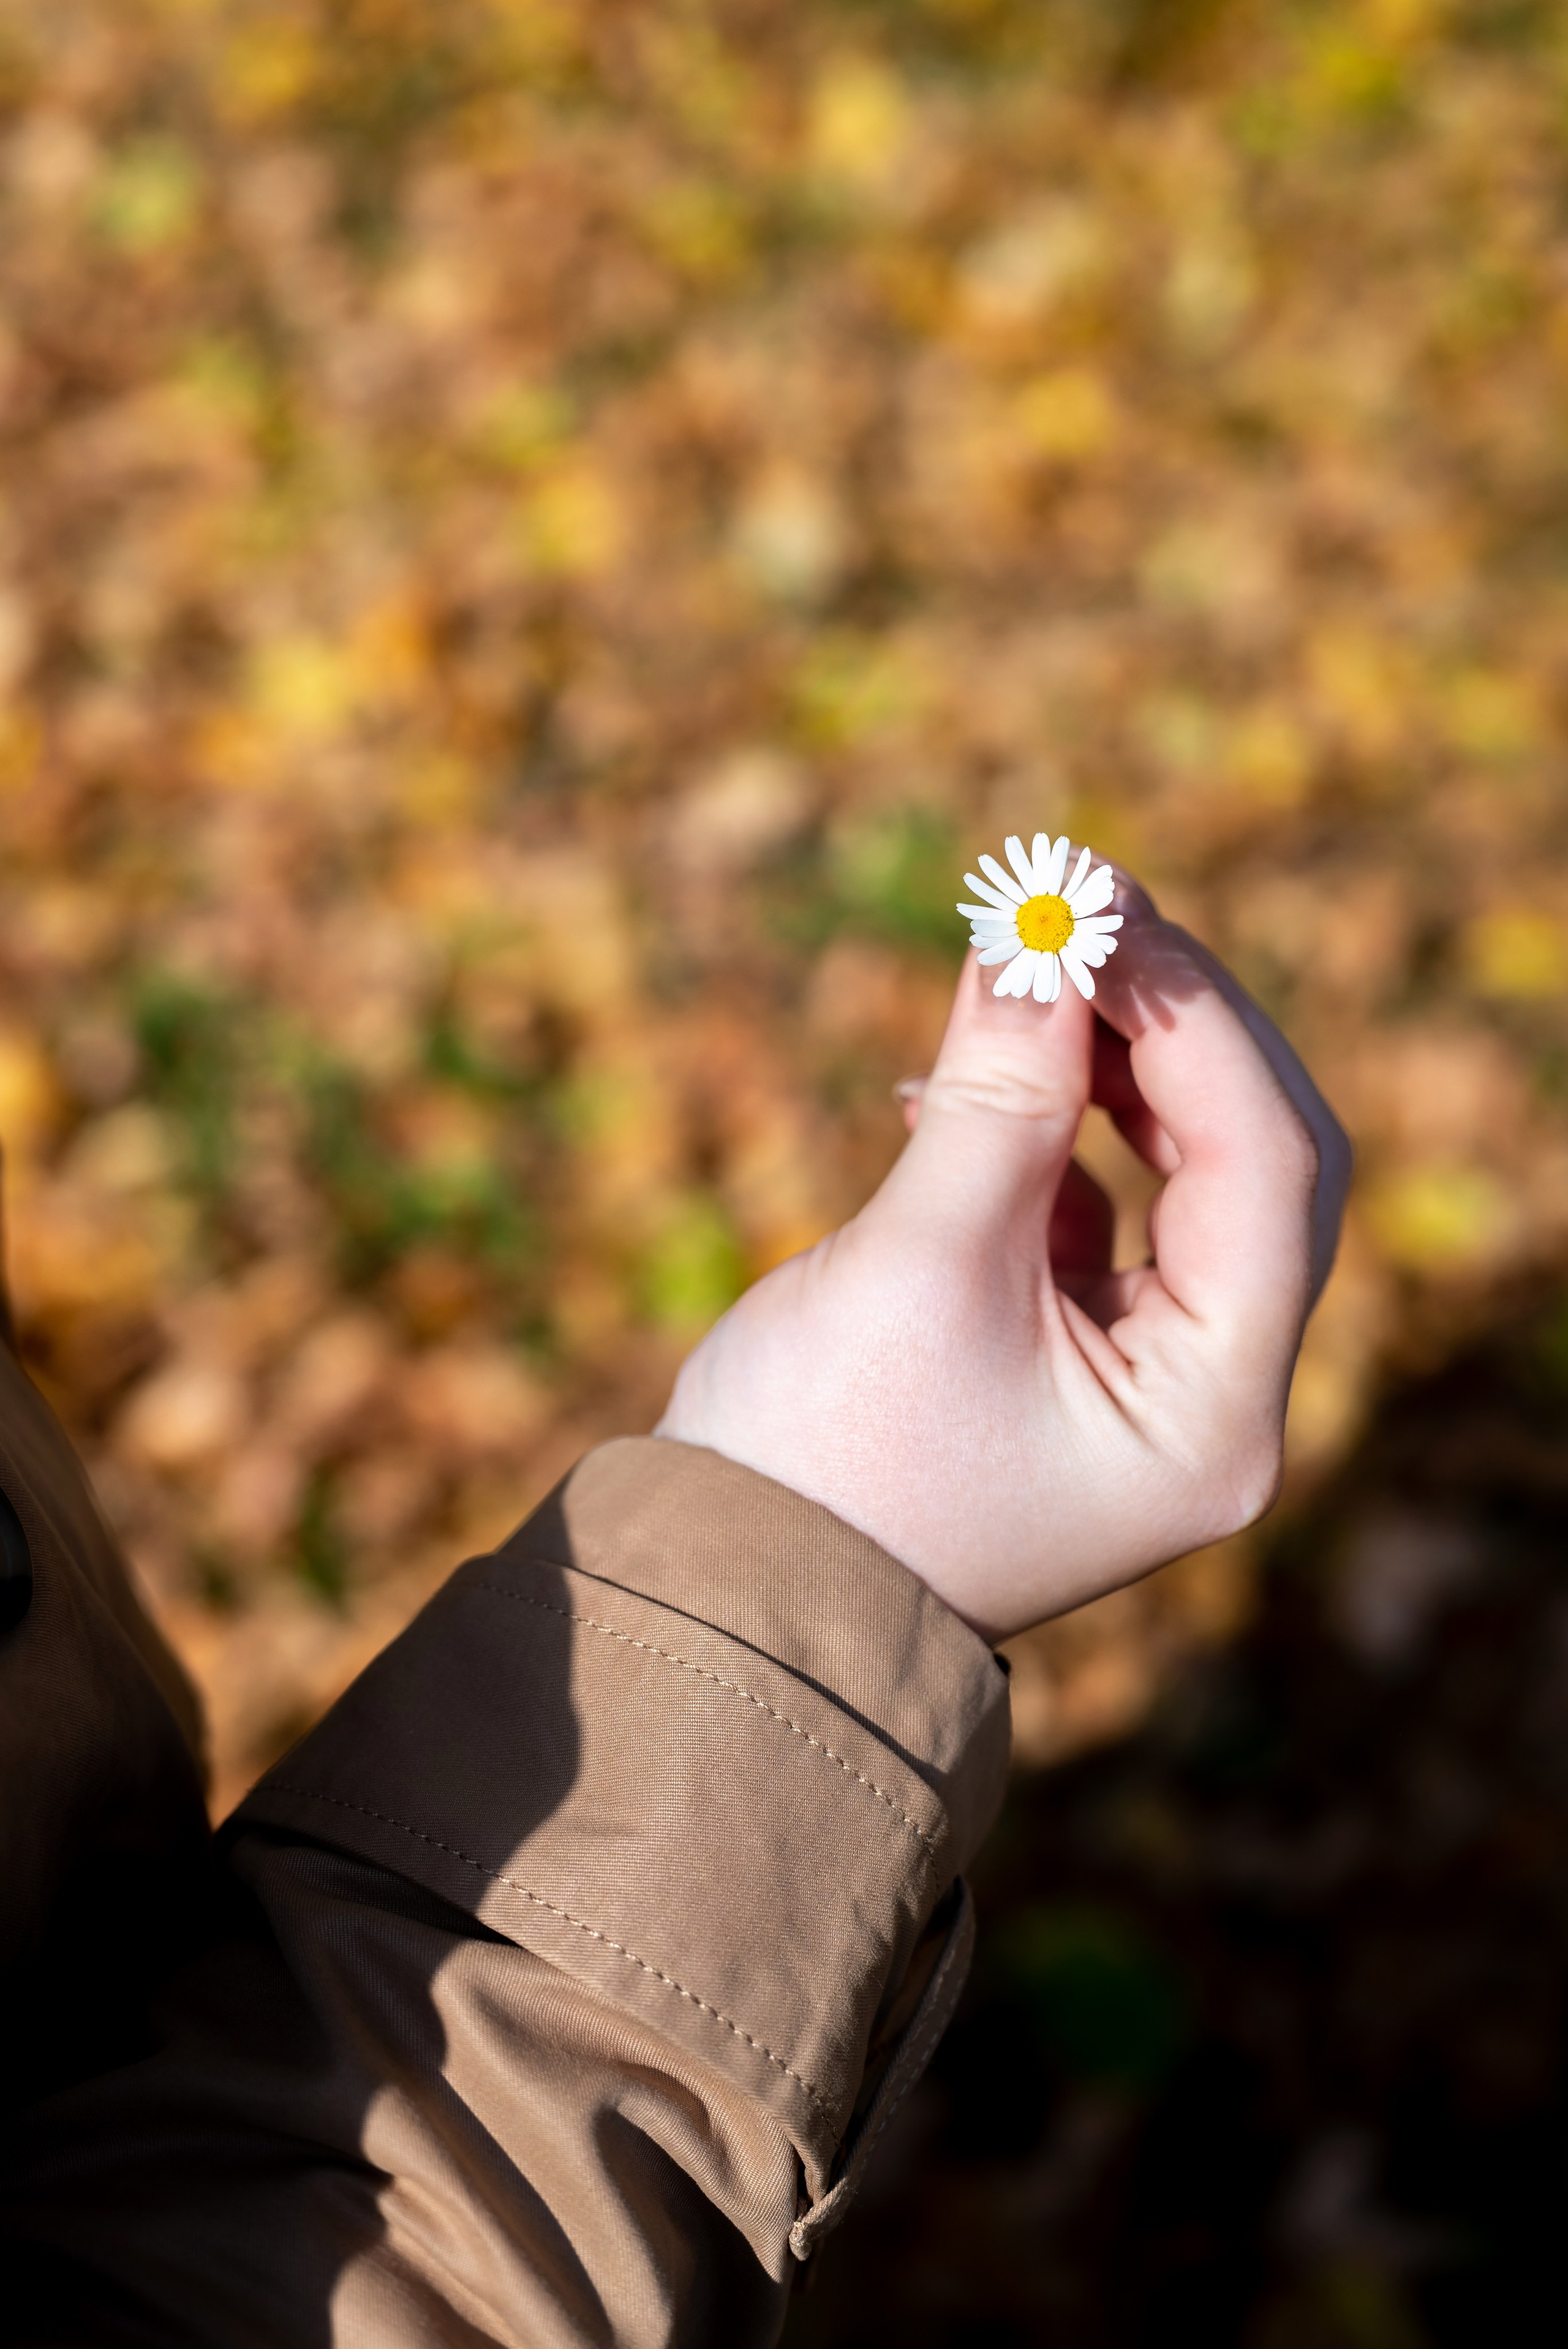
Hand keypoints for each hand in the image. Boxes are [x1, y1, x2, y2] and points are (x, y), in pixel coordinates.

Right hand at [657, 875, 1350, 1643]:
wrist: (722, 1593)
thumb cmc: (818, 1462)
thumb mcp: (918, 1262)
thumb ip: (996, 1090)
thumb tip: (1042, 924)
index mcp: (1212, 1415)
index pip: (1266, 1170)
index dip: (1193, 1019)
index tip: (1104, 906)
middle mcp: (1208, 1403)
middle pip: (1252, 1166)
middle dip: (1172, 1029)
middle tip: (1087, 907)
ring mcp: (1143, 1382)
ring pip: (1181, 1177)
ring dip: (1112, 1065)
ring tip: (1031, 966)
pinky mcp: (1067, 1359)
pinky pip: (1097, 1212)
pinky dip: (1049, 1130)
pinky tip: (959, 1082)